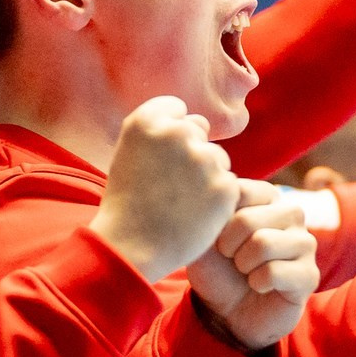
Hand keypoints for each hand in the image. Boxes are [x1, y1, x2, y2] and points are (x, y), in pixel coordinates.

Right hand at [92, 97, 241, 279]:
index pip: (177, 109)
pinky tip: (195, 214)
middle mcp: (177, 133)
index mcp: (147, 121)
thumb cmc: (127, 202)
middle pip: (199, 131)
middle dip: (191, 151)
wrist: (131, 247)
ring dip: (207, 174)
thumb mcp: (128, 152)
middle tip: (170, 183)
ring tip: (180, 201)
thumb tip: (195, 123)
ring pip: (217, 157)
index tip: (159, 157)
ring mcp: (204, 159)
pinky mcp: (225, 187)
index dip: (169, 133)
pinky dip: (217, 199)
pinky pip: (228, 183)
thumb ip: (159, 131)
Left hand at [184, 179, 318, 349]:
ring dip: (243, 265)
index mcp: (267, 197)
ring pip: (263, 244)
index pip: (239, 191)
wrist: (228, 313)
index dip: (218, 221)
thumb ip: (210, 210)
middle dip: (228, 246)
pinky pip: (274, 272)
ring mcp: (305, 243)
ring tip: (247, 272)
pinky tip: (261, 286)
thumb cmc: (218, 269)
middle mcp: (292, 214)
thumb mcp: (204, 237)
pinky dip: (257, 284)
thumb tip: (219, 186)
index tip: (220, 237)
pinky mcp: (309, 274)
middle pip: (248, 219)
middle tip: (232, 259)